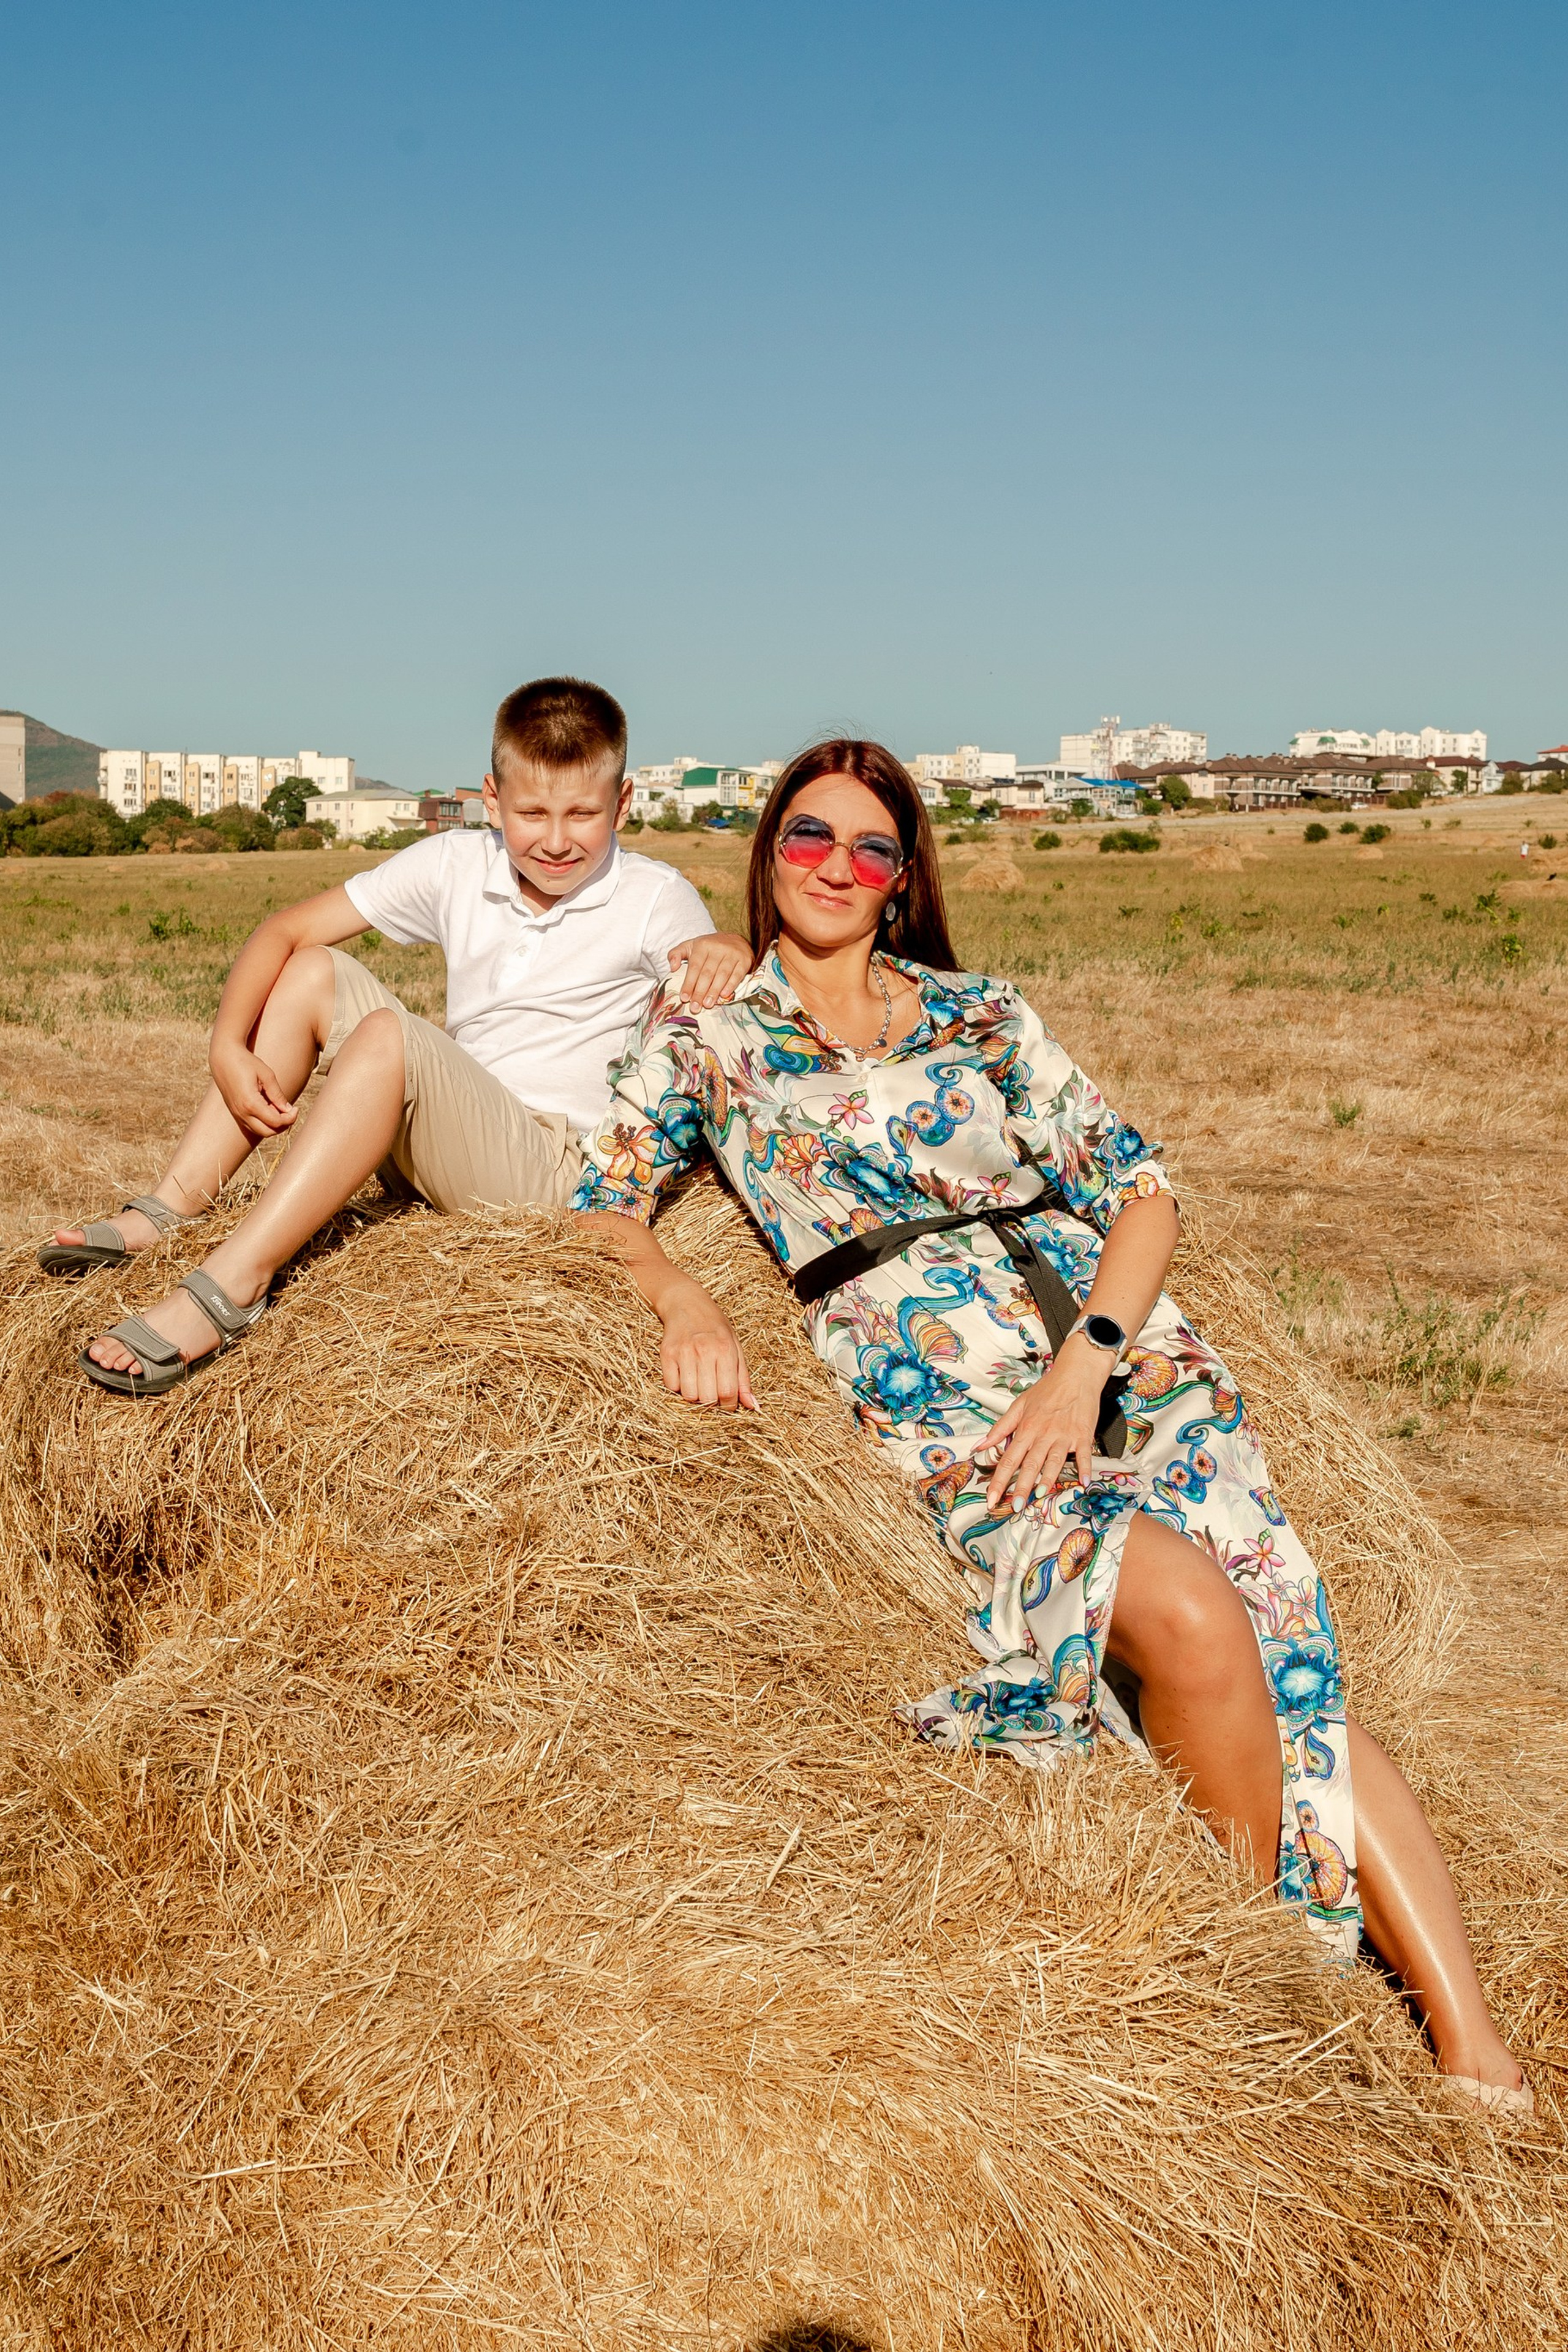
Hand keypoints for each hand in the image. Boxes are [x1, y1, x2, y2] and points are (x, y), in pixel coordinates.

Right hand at [211, 1041, 298, 1138]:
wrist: (224, 1058)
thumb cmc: (246, 1062)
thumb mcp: (267, 1075)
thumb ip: (277, 1094)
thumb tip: (288, 1109)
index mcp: (250, 1103)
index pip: (276, 1122)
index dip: (290, 1118)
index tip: (295, 1108)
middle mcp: (241, 1112)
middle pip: (268, 1132)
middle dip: (283, 1125)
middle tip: (290, 1111)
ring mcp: (237, 1114)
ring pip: (259, 1131)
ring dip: (273, 1124)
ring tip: (278, 1107)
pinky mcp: (235, 1112)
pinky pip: (252, 1125)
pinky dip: (263, 1121)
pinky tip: (268, 1107)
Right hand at [659, 1281, 756, 1411]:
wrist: (686, 1302)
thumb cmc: (715, 1326)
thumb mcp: (735, 1346)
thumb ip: (743, 1377)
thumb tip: (752, 1405)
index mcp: (725, 1349)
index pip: (728, 1392)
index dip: (729, 1405)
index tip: (728, 1402)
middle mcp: (704, 1350)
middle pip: (708, 1398)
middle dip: (712, 1401)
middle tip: (713, 1391)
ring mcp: (683, 1352)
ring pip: (689, 1395)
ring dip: (695, 1395)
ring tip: (699, 1382)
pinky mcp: (667, 1354)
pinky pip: (671, 1386)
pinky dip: (678, 1386)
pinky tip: (684, 1374)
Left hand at [668, 931, 751, 1009]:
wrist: (736, 939)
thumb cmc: (710, 947)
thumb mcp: (691, 946)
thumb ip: (676, 954)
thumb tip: (672, 967)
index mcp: (702, 945)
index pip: (694, 967)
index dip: (689, 983)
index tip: (684, 998)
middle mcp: (717, 948)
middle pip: (707, 973)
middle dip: (700, 992)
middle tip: (695, 1007)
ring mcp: (732, 954)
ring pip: (722, 975)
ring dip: (714, 991)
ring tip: (707, 1004)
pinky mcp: (744, 960)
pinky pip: (737, 974)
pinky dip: (731, 985)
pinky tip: (724, 995)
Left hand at [975, 1339, 1105, 1511]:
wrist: (1076, 1375)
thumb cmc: (1047, 1390)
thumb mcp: (1019, 1405)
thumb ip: (1000, 1428)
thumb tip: (979, 1446)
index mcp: (1027, 1428)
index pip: (1009, 1458)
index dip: (999, 1480)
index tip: (992, 1498)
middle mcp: (1044, 1434)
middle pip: (1030, 1464)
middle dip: (1021, 1487)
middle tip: (1015, 1506)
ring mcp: (1064, 1436)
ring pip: (1054, 1461)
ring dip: (1047, 1479)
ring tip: (1039, 1495)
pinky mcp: (1083, 1435)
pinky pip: (1084, 1455)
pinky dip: (1084, 1468)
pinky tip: (1083, 1482)